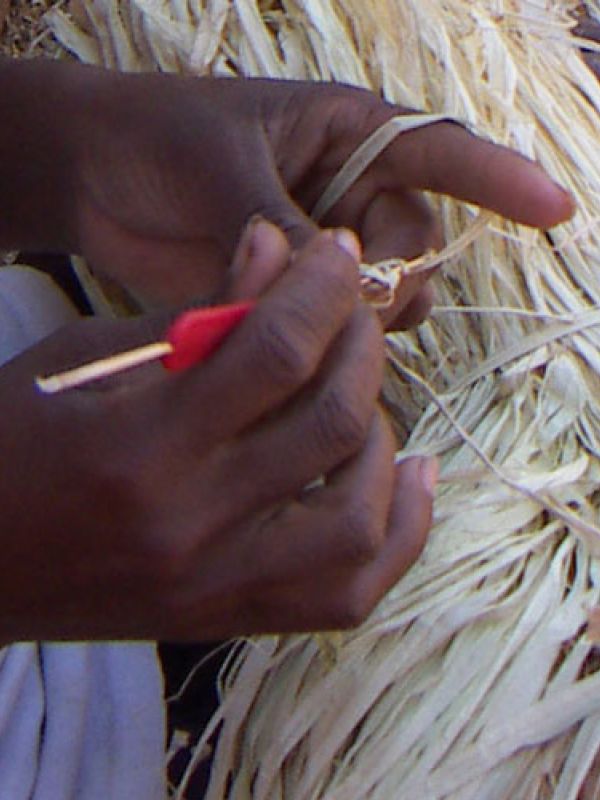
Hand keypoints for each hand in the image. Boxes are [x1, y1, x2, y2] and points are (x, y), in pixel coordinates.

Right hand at [0, 225, 435, 641]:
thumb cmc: (10, 443)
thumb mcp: (86, 362)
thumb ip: (194, 314)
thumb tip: (275, 248)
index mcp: (139, 447)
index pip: (272, 353)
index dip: (321, 289)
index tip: (338, 254)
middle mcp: (189, 525)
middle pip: (331, 426)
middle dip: (361, 347)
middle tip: (353, 312)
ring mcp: (217, 586)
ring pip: (359, 522)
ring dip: (381, 439)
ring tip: (361, 396)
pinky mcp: (230, 619)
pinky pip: (346, 596)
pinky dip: (396, 534)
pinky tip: (408, 474)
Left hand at [60, 66, 573, 322]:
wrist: (91, 177)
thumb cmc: (159, 138)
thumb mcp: (227, 167)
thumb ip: (289, 232)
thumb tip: (347, 292)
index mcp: (344, 133)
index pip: (439, 150)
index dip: (502, 180)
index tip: (558, 209)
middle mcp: (344, 191)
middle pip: (413, 242)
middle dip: (395, 273)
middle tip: (351, 293)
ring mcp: (319, 246)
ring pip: (379, 293)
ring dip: (363, 316)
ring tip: (316, 316)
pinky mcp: (289, 293)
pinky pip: (332, 324)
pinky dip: (326, 340)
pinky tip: (296, 342)